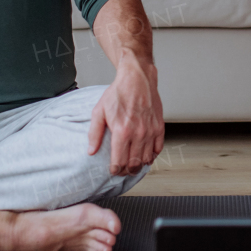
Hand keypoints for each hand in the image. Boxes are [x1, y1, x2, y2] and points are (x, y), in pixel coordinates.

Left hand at [88, 51, 163, 175]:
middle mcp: (138, 134)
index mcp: (121, 132)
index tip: (113, 170)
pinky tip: (145, 154)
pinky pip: (158, 149)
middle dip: (126, 171)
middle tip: (122, 170)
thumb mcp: (99, 111)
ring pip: (146, 160)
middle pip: (134, 165)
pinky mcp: (159, 127)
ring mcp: (150, 131)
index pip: (119, 162)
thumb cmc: (118, 93)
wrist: (137, 79)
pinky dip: (152, 156)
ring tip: (132, 164)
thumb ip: (94, 133)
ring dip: (139, 165)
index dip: (115, 170)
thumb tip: (91, 151)